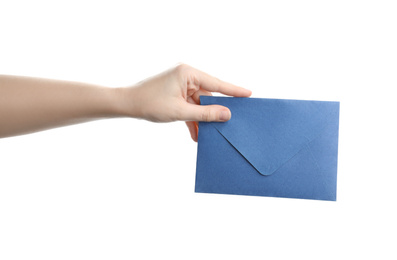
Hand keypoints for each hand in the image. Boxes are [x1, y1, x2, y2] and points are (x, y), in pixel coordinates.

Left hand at [118, 64, 251, 140]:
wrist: (127, 104)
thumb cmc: (149, 103)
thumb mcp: (180, 112)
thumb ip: (205, 114)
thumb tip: (226, 115)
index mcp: (188, 73)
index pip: (216, 84)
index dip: (233, 91)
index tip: (249, 94)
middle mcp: (186, 76)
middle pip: (209, 95)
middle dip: (215, 111)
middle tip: (230, 122)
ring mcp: (181, 85)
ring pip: (199, 103)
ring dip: (202, 119)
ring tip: (210, 134)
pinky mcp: (176, 94)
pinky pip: (190, 107)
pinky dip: (192, 119)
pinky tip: (196, 134)